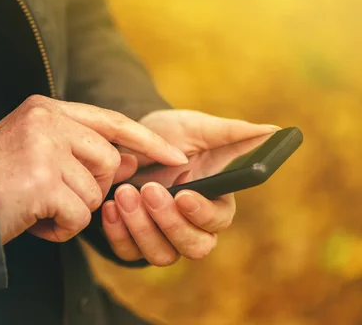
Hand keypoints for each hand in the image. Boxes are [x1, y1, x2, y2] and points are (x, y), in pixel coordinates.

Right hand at [0, 95, 188, 244]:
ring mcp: (44, 148)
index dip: (146, 139)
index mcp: (44, 108)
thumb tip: (130, 161)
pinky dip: (61, 229)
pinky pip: (79, 216)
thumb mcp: (35, 151)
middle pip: (109, 162)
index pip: (110, 120)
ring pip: (94, 193)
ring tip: (36, 207)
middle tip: (54, 194)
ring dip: (71, 210)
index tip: (176, 156)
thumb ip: (79, 148)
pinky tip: (33, 221)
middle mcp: (46, 120)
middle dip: (92, 188)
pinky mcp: (43, 181)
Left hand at [102, 109, 279, 265]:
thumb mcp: (197, 128)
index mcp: (214, 201)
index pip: (218, 221)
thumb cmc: (171, 135)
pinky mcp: (133, 239)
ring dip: (141, 227)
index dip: (203, 213)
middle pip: (193, 247)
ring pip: (161, 255)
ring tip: (123, 193)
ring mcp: (161, 235)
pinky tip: (109, 206)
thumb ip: (232, 132)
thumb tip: (274, 130)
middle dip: (170, 222)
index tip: (184, 194)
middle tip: (149, 190)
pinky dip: (118, 233)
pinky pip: (128, 252)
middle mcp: (191, 225)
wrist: (130, 140)